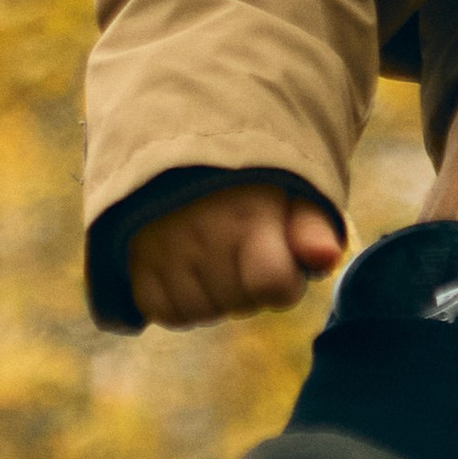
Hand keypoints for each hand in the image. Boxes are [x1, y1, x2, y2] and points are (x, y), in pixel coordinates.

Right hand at [129, 182, 343, 328]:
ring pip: (202, 312)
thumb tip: (326, 258)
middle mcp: (201, 235)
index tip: (276, 256)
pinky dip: (177, 298)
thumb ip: (313, 226)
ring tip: (210, 253)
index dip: (283, 281)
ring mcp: (162, 250)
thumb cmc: (244, 176)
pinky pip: (163, 311)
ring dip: (212, 295)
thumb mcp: (289, 189)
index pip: (274, 285)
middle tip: (238, 245)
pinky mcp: (131, 261)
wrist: (171, 146)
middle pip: (240, 304)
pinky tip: (184, 267)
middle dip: (248, 286)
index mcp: (247, 214)